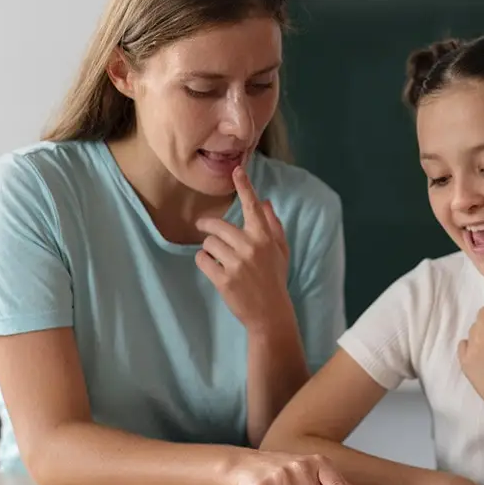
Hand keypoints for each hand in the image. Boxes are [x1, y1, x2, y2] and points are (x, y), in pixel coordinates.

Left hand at [195, 165, 291, 332]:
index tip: (237, 170)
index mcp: (265, 237)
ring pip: (208, 243)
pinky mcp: (223, 279)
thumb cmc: (275, 279)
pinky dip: (204, 262)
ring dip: (209, 249)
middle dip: (208, 226)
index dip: (245, 187)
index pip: (253, 207)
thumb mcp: (280, 251)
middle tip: (204, 228)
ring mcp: (236, 263)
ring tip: (218, 259)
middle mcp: (250, 247)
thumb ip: (273, 226)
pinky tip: (214, 269)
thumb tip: (266, 202)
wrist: (270, 313)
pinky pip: (202, 260)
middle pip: (218, 226)